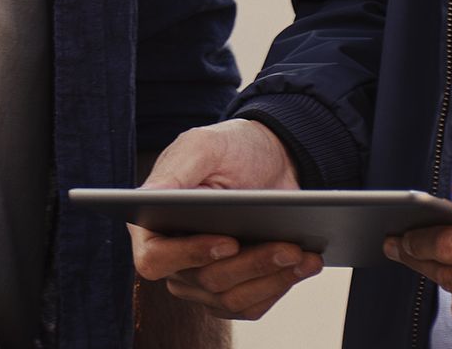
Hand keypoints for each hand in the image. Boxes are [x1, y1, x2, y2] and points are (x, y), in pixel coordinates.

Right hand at [126, 120, 325, 321]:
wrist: (270, 161)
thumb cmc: (231, 148)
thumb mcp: (205, 146)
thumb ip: (176, 171)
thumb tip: (147, 196)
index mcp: (153, 222)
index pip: (155, 258)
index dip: (189, 256)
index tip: (229, 242)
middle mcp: (173, 257)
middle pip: (205, 280)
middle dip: (251, 264)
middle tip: (289, 247)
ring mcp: (200, 278)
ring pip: (231, 298)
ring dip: (271, 278)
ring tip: (303, 255)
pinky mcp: (230, 290)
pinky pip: (250, 305)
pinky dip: (279, 286)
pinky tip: (304, 265)